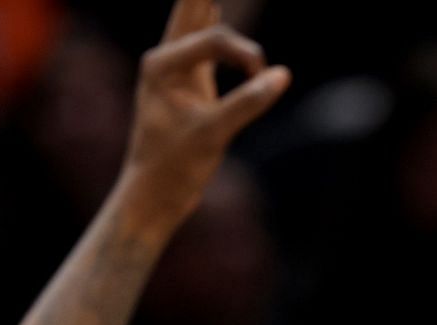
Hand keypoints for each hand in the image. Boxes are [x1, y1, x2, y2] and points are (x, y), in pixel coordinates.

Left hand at [117, 0, 291, 233]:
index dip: (244, 53)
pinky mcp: (190, 86)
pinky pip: (204, 47)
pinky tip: (214, 10)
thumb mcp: (212, 134)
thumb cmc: (175, 166)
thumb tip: (282, 75)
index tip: (263, 78)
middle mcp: (166, 60)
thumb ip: (246, 102)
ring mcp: (177, 72)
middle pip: (191, 9)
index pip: (214, 39)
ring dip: (208, 8)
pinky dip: (215, 30)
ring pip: (196, 24)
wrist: (154, 194)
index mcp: (162, 64)